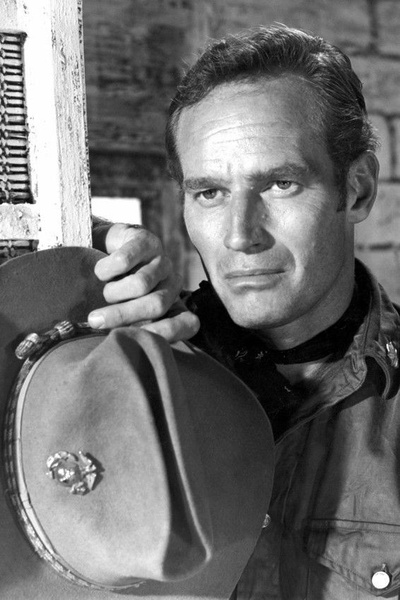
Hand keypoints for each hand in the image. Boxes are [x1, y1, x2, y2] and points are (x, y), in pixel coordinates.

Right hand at [88, 223, 199, 341]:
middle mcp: (173, 284)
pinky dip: (106, 270)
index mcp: (174, 306)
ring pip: (141, 284)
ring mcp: (162, 261)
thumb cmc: (115, 290)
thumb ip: (131, 330)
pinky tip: (100, 273)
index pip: (188, 324)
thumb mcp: (125, 313)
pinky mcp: (146, 241)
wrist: (106, 248)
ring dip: (114, 292)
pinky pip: (125, 260)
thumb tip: (122, 344)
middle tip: (95, 320)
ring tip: (103, 290)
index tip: (135, 338)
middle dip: (123, 315)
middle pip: (156, 305)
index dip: (166, 332)